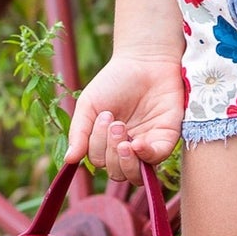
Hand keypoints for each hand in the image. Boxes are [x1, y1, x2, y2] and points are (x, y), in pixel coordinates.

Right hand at [64, 52, 184, 183]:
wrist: (144, 60)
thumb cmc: (114, 81)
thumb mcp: (89, 105)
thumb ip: (79, 133)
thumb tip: (69, 160)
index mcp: (109, 143)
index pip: (101, 162)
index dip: (98, 147)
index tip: (104, 117)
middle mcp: (129, 148)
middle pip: (118, 173)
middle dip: (111, 154)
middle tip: (115, 124)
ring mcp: (149, 145)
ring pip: (136, 174)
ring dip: (126, 161)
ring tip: (124, 137)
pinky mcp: (167, 138)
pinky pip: (157, 159)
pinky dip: (145, 156)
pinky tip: (137, 143)